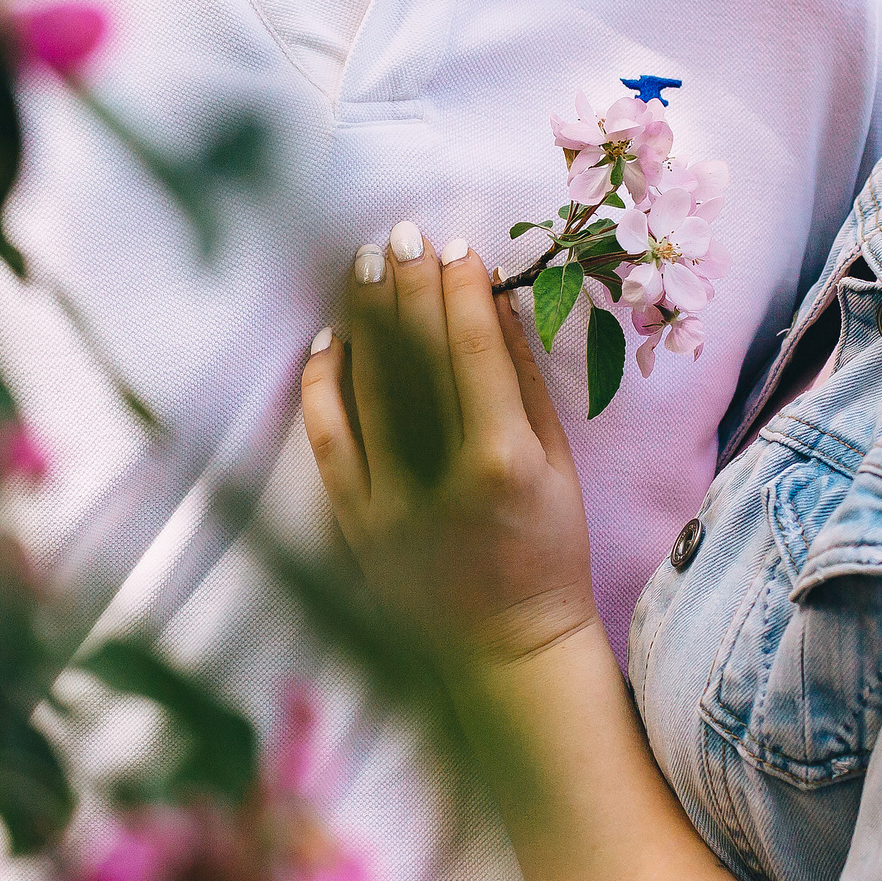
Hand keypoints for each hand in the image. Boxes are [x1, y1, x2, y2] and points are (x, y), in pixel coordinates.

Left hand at [300, 222, 599, 666]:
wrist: (507, 646)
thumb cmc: (547, 549)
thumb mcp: (558, 464)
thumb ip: (524, 382)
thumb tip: (493, 300)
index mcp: (503, 462)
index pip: (474, 352)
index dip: (461, 291)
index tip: (455, 246)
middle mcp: (440, 479)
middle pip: (414, 359)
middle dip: (406, 286)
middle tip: (399, 234)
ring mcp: (389, 503)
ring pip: (367, 388)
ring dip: (364, 318)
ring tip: (362, 264)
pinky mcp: (354, 524)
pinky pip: (327, 440)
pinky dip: (323, 385)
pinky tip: (328, 339)